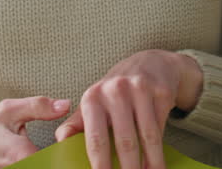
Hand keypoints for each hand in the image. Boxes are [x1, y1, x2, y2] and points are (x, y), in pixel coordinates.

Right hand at [0, 96, 70, 168]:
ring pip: (51, 167)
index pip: (58, 159)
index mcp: (21, 154)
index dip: (71, 149)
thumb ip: (38, 106)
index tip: (77, 137)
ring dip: (61, 159)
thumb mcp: (9, 110)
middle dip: (69, 156)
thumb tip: (65, 105)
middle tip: (75, 143)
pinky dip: (53, 161)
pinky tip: (59, 154)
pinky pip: (45, 167)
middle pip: (57, 166)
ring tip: (68, 147)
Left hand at [55, 50, 202, 168]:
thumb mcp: (92, 102)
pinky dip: (161, 151)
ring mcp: (140, 89)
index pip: (96, 139)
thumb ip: (75, 125)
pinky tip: (159, 166)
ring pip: (147, 137)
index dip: (99, 166)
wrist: (149, 63)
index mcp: (93, 97)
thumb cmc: (115, 90)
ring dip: (150, 164)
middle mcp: (115, 90)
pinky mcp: (161, 92)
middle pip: (125, 142)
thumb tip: (60, 144)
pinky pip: (161, 128)